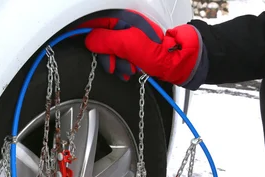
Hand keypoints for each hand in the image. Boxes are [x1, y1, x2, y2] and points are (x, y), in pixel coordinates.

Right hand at [80, 10, 205, 87]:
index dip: (90, 38)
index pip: (96, 23)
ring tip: (129, 68)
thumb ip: (106, 40)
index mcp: (123, 18)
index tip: (89, 49)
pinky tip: (131, 70)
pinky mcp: (132, 49)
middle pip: (102, 41)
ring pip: (110, 52)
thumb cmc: (158, 53)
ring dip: (117, 64)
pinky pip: (119, 58)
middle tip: (115, 65)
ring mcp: (128, 38)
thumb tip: (89, 41)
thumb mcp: (128, 45)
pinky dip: (122, 66)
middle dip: (108, 56)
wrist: (176, 64)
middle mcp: (124, 26)